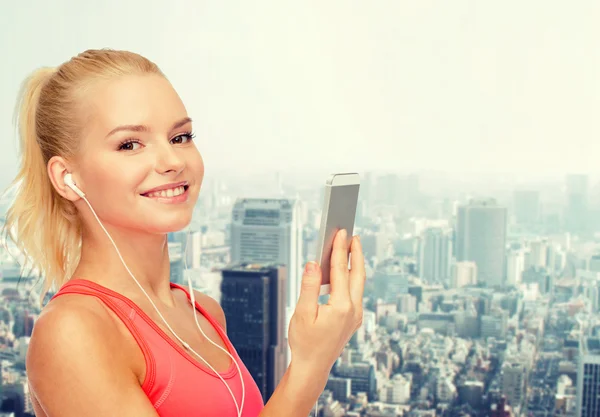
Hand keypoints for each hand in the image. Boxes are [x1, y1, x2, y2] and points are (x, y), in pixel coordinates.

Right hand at [288, 229, 365, 374]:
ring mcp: (356, 316)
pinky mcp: (353, 319)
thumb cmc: (304, 342)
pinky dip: (352, 278)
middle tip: (352, 235)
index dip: (340, 249)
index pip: (341, 271)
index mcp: (341, 307)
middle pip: (358, 274)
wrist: (312, 367)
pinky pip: (356, 292)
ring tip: (350, 249)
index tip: (340, 233)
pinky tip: (344, 273)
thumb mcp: (302, 313)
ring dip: (355, 265)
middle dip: (356, 253)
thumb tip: (314, 263)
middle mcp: (353, 310)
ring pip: (359, 283)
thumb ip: (309, 286)